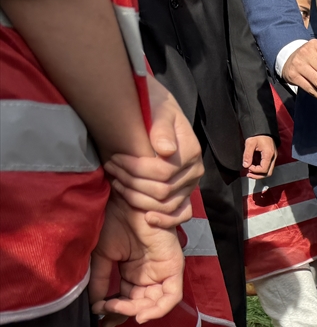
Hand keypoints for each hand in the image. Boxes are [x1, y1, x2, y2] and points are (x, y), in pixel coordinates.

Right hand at [89, 196, 184, 326]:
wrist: (122, 202)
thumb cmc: (111, 222)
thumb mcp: (101, 257)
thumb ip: (101, 282)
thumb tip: (96, 307)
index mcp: (133, 272)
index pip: (129, 300)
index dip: (116, 312)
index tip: (100, 318)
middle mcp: (149, 274)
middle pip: (142, 304)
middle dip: (124, 312)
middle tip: (106, 312)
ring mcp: (162, 271)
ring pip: (156, 304)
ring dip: (137, 311)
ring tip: (117, 308)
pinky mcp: (174, 267)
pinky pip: (173, 296)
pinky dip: (159, 309)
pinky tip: (140, 314)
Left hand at [103, 77, 202, 228]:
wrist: (155, 108)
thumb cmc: (153, 105)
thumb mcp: (157, 109)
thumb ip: (161, 127)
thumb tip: (166, 150)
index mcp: (191, 151)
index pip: (163, 172)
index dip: (136, 169)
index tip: (115, 157)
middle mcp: (194, 171)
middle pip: (162, 190)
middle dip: (132, 182)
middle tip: (111, 168)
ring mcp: (190, 185)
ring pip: (166, 204)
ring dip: (138, 198)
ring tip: (117, 183)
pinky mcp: (184, 194)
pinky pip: (181, 215)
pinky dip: (165, 220)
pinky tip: (147, 218)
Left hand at [242, 135, 276, 178]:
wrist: (264, 130)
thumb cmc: (258, 135)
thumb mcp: (250, 143)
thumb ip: (247, 155)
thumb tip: (245, 165)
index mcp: (269, 154)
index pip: (263, 169)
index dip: (255, 170)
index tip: (248, 166)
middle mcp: (273, 158)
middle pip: (268, 173)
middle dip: (258, 176)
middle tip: (249, 174)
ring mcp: (273, 158)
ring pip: (268, 172)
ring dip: (259, 174)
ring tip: (250, 173)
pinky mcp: (271, 158)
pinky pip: (268, 167)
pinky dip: (261, 170)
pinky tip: (254, 168)